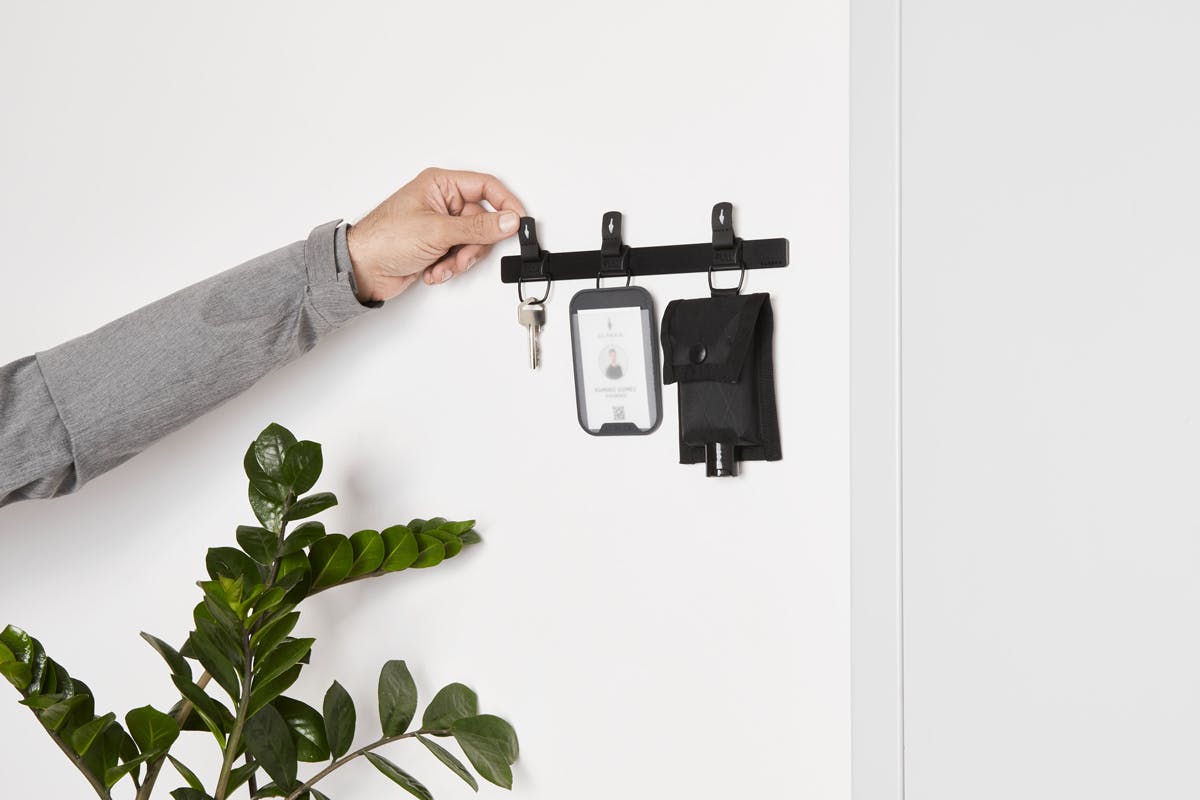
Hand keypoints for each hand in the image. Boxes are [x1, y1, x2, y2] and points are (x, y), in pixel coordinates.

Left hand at [345, 167, 526, 301]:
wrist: (361, 269)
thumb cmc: (383, 239)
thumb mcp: (438, 230)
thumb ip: (478, 227)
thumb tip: (508, 220)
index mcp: (440, 184)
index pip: (486, 186)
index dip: (505, 204)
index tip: (518, 222)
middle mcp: (441, 202)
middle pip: (482, 220)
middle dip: (474, 244)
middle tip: (465, 254)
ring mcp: (439, 225)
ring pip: (472, 242)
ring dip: (460, 259)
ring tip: (444, 265)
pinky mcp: (436, 246)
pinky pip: (459, 255)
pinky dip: (450, 267)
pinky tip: (433, 270)